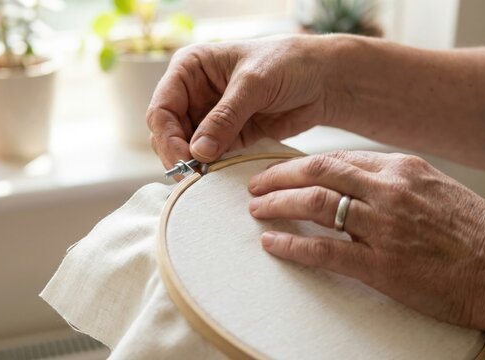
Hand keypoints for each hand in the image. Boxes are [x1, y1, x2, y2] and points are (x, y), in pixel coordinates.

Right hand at [147, 35, 336, 169]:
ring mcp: (208, 117)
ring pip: (185, 148)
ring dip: (193, 164)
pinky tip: (218, 176)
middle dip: (177, 154)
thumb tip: (198, 152)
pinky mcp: (226, 137)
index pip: (162, 107)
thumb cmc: (288, 63)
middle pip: (168, 132)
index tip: (184, 159)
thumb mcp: (254, 84)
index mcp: (189, 69)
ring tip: (206, 177)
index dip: (167, 136)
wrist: (322, 79)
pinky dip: (211, 168)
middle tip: (193, 175)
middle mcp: (192, 93)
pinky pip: (209, 157)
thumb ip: (225, 117)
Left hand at [248, 151, 484, 341]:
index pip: (336, 158)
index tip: (280, 170)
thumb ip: (394, 182)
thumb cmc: (476, 234)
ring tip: (256, 210)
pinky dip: (291, 245)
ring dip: (277, 205)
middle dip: (278, 176)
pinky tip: (271, 243)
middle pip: (317, 172)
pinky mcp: (380, 265)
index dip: (300, 164)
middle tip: (254, 185)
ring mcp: (383, 226)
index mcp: (401, 169)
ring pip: (314, 204)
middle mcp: (388, 190)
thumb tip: (354, 182)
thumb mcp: (435, 190)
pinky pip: (323, 250)